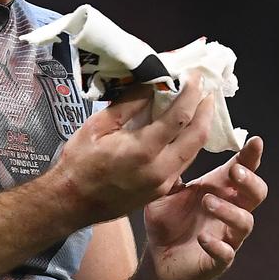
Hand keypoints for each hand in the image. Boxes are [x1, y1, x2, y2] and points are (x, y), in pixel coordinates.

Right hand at [53, 75, 211, 225]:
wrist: (71, 203)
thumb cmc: (79, 162)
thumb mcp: (97, 126)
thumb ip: (128, 105)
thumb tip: (151, 84)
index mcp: (143, 151)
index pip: (180, 117)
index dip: (191, 94)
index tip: (195, 76)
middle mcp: (160, 170)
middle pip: (197, 136)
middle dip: (206, 110)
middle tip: (207, 90)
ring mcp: (163, 184)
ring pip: (194, 152)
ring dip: (200, 127)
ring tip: (200, 106)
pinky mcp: (161, 191)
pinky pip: (184, 163)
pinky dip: (189, 144)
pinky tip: (185, 131)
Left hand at [143, 136, 266, 279]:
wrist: (157, 262)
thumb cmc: (166, 223)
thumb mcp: (163, 192)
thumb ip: (171, 170)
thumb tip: (171, 142)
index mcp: (219, 191)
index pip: (243, 170)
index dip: (251, 156)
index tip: (255, 141)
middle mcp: (228, 211)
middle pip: (257, 194)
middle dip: (250, 181)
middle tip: (234, 171)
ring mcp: (226, 236)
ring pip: (245, 222)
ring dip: (229, 211)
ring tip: (207, 202)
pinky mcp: (217, 260)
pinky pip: (227, 254)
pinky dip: (217, 246)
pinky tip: (202, 238)